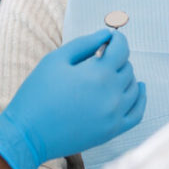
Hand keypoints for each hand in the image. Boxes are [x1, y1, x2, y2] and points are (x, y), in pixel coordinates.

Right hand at [0, 29, 146, 168]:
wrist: (28, 134)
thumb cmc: (38, 93)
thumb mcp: (56, 60)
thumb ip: (85, 44)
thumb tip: (107, 34)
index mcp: (99, 74)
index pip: (122, 49)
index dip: (117, 39)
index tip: (109, 38)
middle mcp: (112, 95)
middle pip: (127, 68)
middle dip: (116, 58)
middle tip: (99, 58)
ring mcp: (114, 115)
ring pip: (134, 88)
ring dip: (125, 76)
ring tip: (108, 74)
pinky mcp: (112, 131)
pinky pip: (137, 113)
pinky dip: (140, 99)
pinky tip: (138, 89)